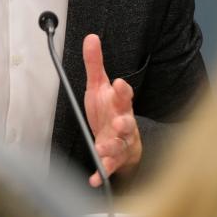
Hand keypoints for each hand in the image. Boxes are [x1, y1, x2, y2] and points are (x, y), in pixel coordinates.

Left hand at [83, 34, 140, 186]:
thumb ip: (95, 64)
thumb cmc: (109, 111)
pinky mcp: (113, 158)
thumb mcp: (99, 86)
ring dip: (111, 148)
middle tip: (119, 122)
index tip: (118, 84)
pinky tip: (94, 178)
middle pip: (126, 122)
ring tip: (102, 149)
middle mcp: (122, 123)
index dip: (122, 90)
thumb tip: (91, 38)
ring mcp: (119, 142)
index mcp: (119, 104)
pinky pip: (109, 167)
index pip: (123, 95)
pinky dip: (102, 173)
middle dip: (123, 122)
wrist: (120, 138)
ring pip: (119, 145)